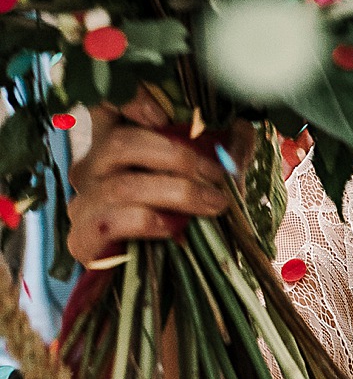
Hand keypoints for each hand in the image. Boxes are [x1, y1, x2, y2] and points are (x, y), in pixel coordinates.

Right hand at [67, 97, 231, 267]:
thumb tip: (242, 127)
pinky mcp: (83, 238)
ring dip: (177, 192)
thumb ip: (223, 151)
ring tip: (213, 204)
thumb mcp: (207, 180)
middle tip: (216, 175)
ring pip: (122, 185)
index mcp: (114, 142)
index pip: (106, 105)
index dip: (129, 100)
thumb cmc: (180, 219)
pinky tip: (175, 229)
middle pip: (121, 143)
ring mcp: (83, 203)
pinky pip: (113, 220)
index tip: (166, 115)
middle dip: (177, 157)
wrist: (162, 279)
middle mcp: (91, 167)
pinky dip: (149, 221)